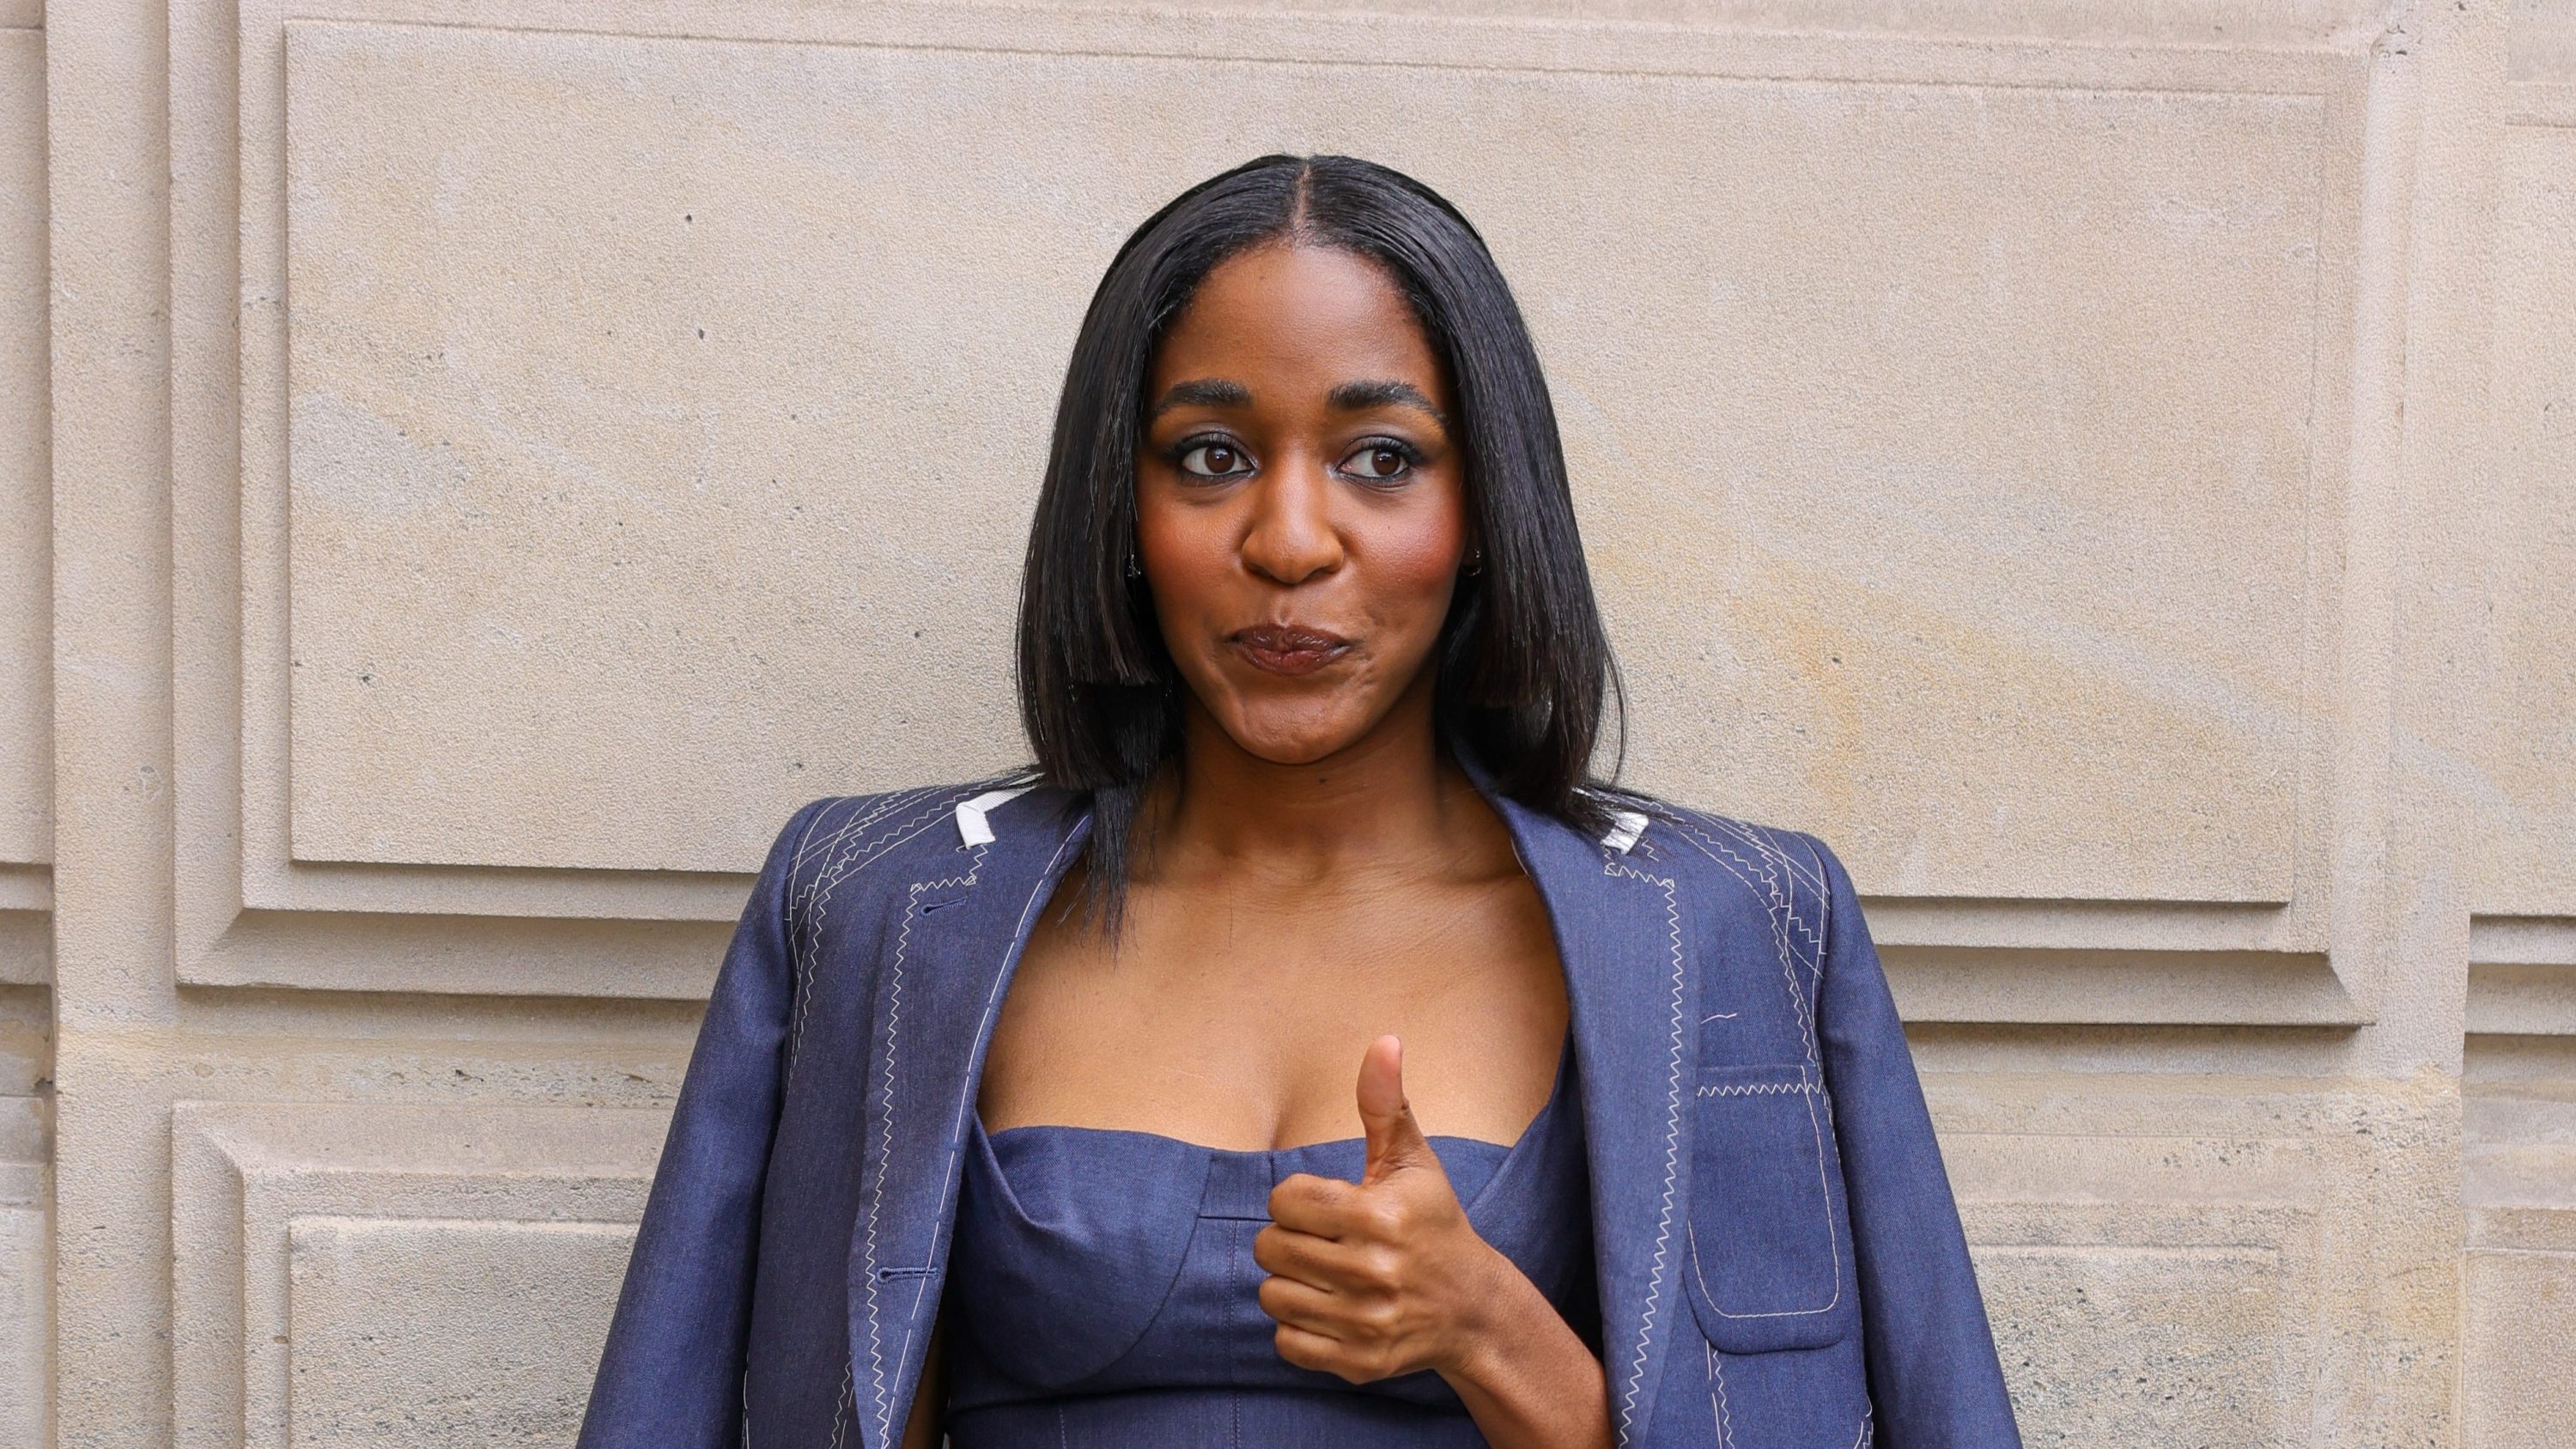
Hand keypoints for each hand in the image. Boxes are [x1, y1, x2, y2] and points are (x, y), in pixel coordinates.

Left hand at [1253, 1034, 1515, 1383]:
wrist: (1472, 1307)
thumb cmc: (1432, 1221)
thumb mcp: (1413, 1160)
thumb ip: (1386, 1103)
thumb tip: (1384, 1041)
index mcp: (1379, 1216)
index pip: (1284, 1200)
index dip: (1298, 1198)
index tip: (1328, 1205)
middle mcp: (1373, 1272)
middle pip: (1271, 1247)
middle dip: (1288, 1238)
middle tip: (1322, 1240)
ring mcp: (1367, 1322)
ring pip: (1272, 1295)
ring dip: (1289, 1282)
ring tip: (1323, 1273)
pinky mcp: (1360, 1362)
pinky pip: (1286, 1342)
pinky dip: (1297, 1326)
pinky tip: (1328, 1308)